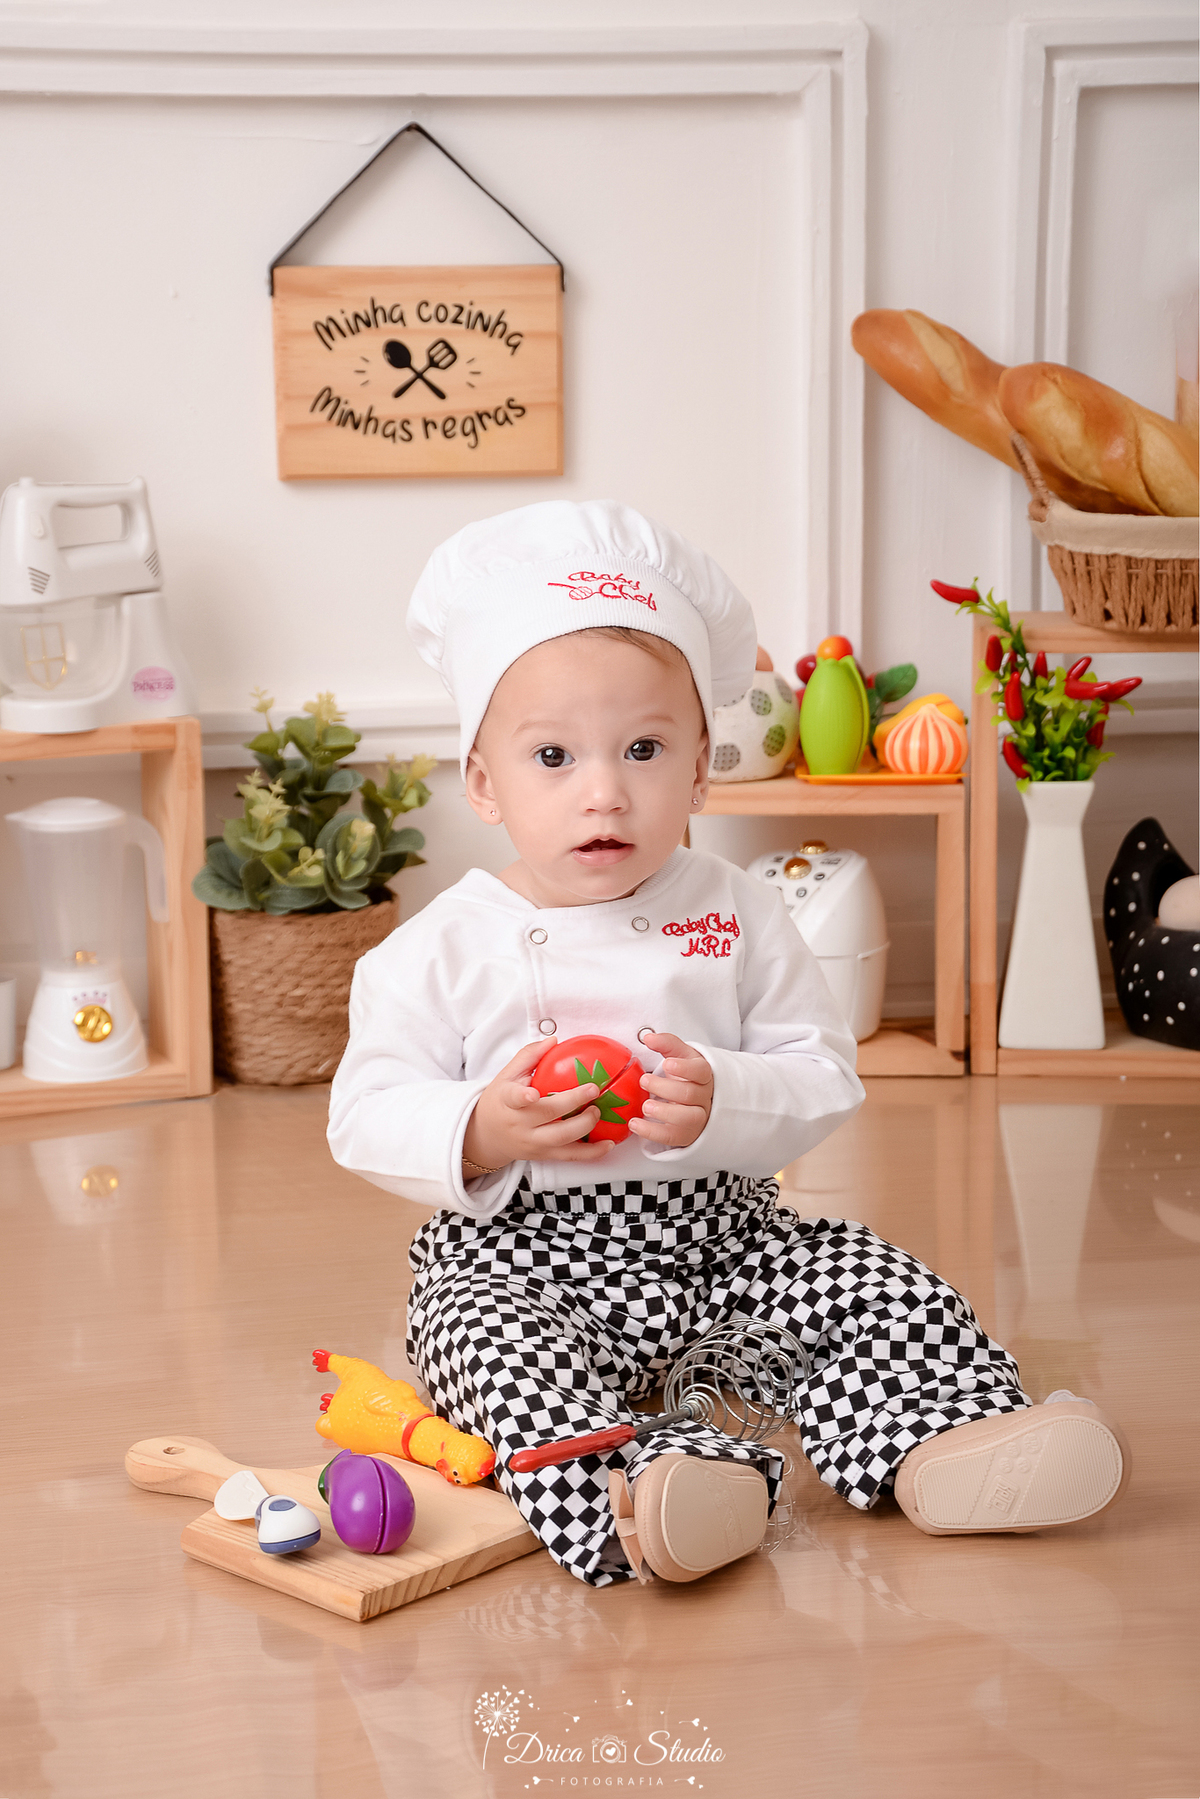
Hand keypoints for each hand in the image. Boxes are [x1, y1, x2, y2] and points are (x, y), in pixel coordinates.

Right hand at [462, 1038, 613, 1176]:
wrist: (487, 1136)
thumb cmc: (500, 1101)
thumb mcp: (506, 1075)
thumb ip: (529, 1056)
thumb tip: (553, 1040)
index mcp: (507, 1101)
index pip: (515, 1098)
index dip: (524, 1096)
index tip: (533, 1093)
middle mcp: (520, 1124)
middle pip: (547, 1115)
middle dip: (573, 1103)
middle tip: (593, 1089)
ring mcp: (532, 1142)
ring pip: (562, 1139)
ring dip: (586, 1125)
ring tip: (598, 1111)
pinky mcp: (544, 1155)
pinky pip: (570, 1156)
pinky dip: (592, 1153)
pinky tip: (607, 1145)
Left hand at [628, 1031, 712, 1148]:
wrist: (693, 1102)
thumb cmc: (684, 1076)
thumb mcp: (679, 1056)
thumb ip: (666, 1043)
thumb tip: (648, 1037)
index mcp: (702, 1075)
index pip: (701, 1071)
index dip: (685, 1069)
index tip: (667, 1064)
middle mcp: (704, 1097)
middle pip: (690, 1093)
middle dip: (665, 1088)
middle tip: (644, 1081)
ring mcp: (697, 1118)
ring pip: (687, 1117)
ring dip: (663, 1112)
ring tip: (645, 1106)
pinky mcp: (686, 1135)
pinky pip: (672, 1137)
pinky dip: (652, 1132)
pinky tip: (635, 1123)